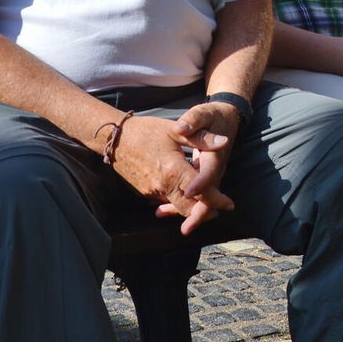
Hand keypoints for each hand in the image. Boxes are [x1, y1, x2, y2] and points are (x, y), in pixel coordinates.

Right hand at [108, 113, 236, 234]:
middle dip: (205, 211)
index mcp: (174, 171)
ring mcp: (151, 191)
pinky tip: (184, 194)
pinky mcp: (144, 192)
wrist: (113, 138)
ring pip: (176, 207)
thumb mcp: (176, 130)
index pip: (201, 194)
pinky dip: (177, 201)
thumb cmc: (146, 131)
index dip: (217, 200)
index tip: (229, 204)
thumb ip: (202, 138)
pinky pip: (164, 201)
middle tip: (219, 207)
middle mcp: (162, 186)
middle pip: (189, 209)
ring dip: (191, 206)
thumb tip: (224, 142)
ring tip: (205, 201)